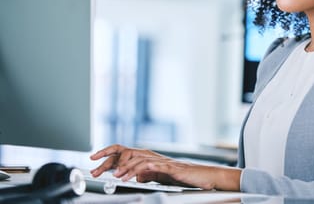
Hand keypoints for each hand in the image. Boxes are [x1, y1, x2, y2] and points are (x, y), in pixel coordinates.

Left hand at [90, 144, 240, 190]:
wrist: (205, 176)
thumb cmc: (185, 177)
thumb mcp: (162, 177)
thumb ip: (149, 174)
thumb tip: (137, 176)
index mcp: (150, 158)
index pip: (126, 152)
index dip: (108, 153)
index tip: (93, 158)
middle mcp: (154, 156)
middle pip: (128, 153)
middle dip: (110, 161)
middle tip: (96, 170)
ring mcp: (163, 161)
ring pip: (140, 160)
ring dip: (126, 168)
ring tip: (116, 177)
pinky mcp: (172, 168)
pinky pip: (156, 167)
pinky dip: (144, 169)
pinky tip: (136, 174)